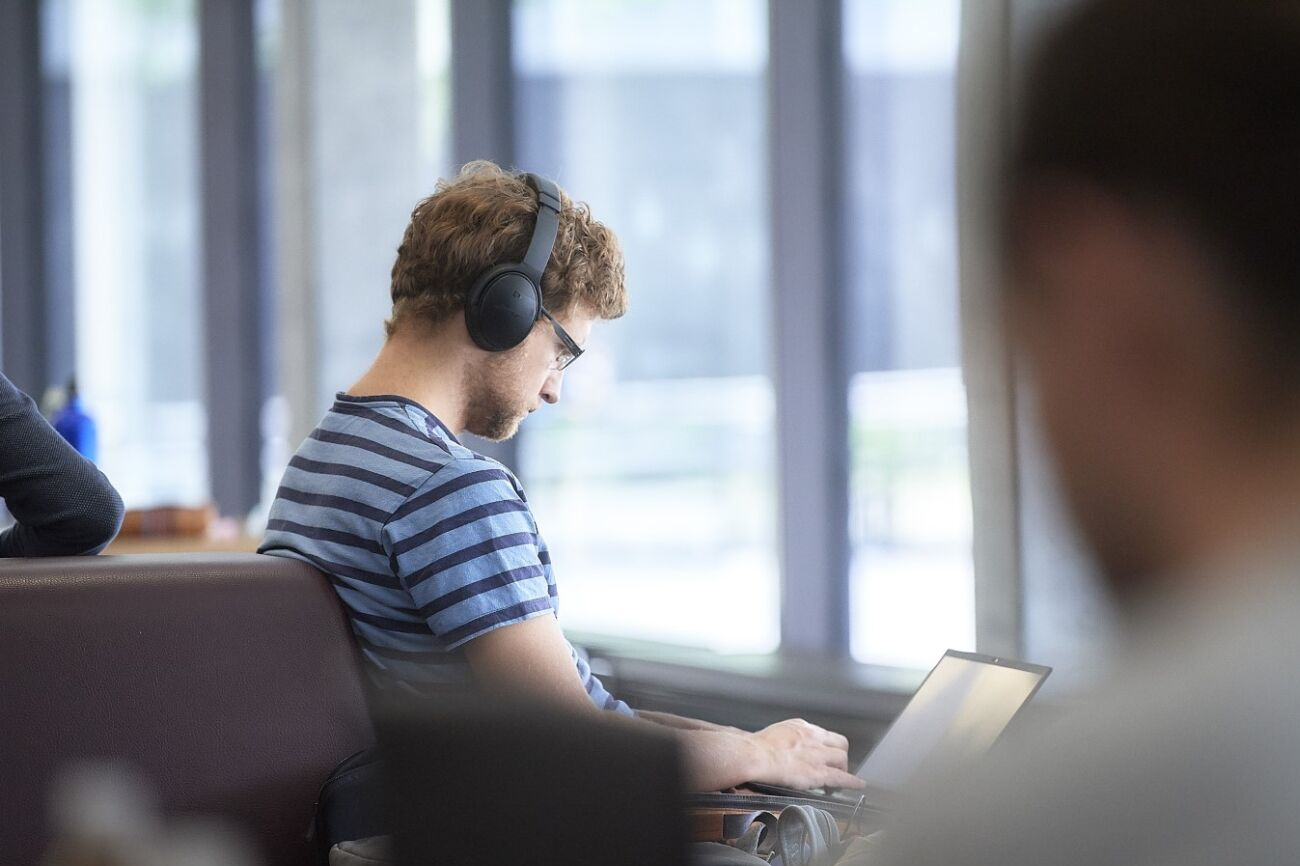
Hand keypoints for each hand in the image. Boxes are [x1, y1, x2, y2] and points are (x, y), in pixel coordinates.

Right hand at [749, 718, 864, 789]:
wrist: (755, 755)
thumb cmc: (755, 747)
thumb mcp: (774, 733)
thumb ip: (784, 738)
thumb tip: (780, 745)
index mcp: (800, 727)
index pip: (822, 734)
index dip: (826, 745)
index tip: (825, 751)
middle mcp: (813, 737)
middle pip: (839, 742)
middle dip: (839, 754)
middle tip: (836, 764)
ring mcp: (817, 754)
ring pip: (842, 758)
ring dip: (843, 768)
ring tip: (842, 776)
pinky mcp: (818, 772)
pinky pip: (841, 777)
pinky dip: (852, 782)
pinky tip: (857, 784)